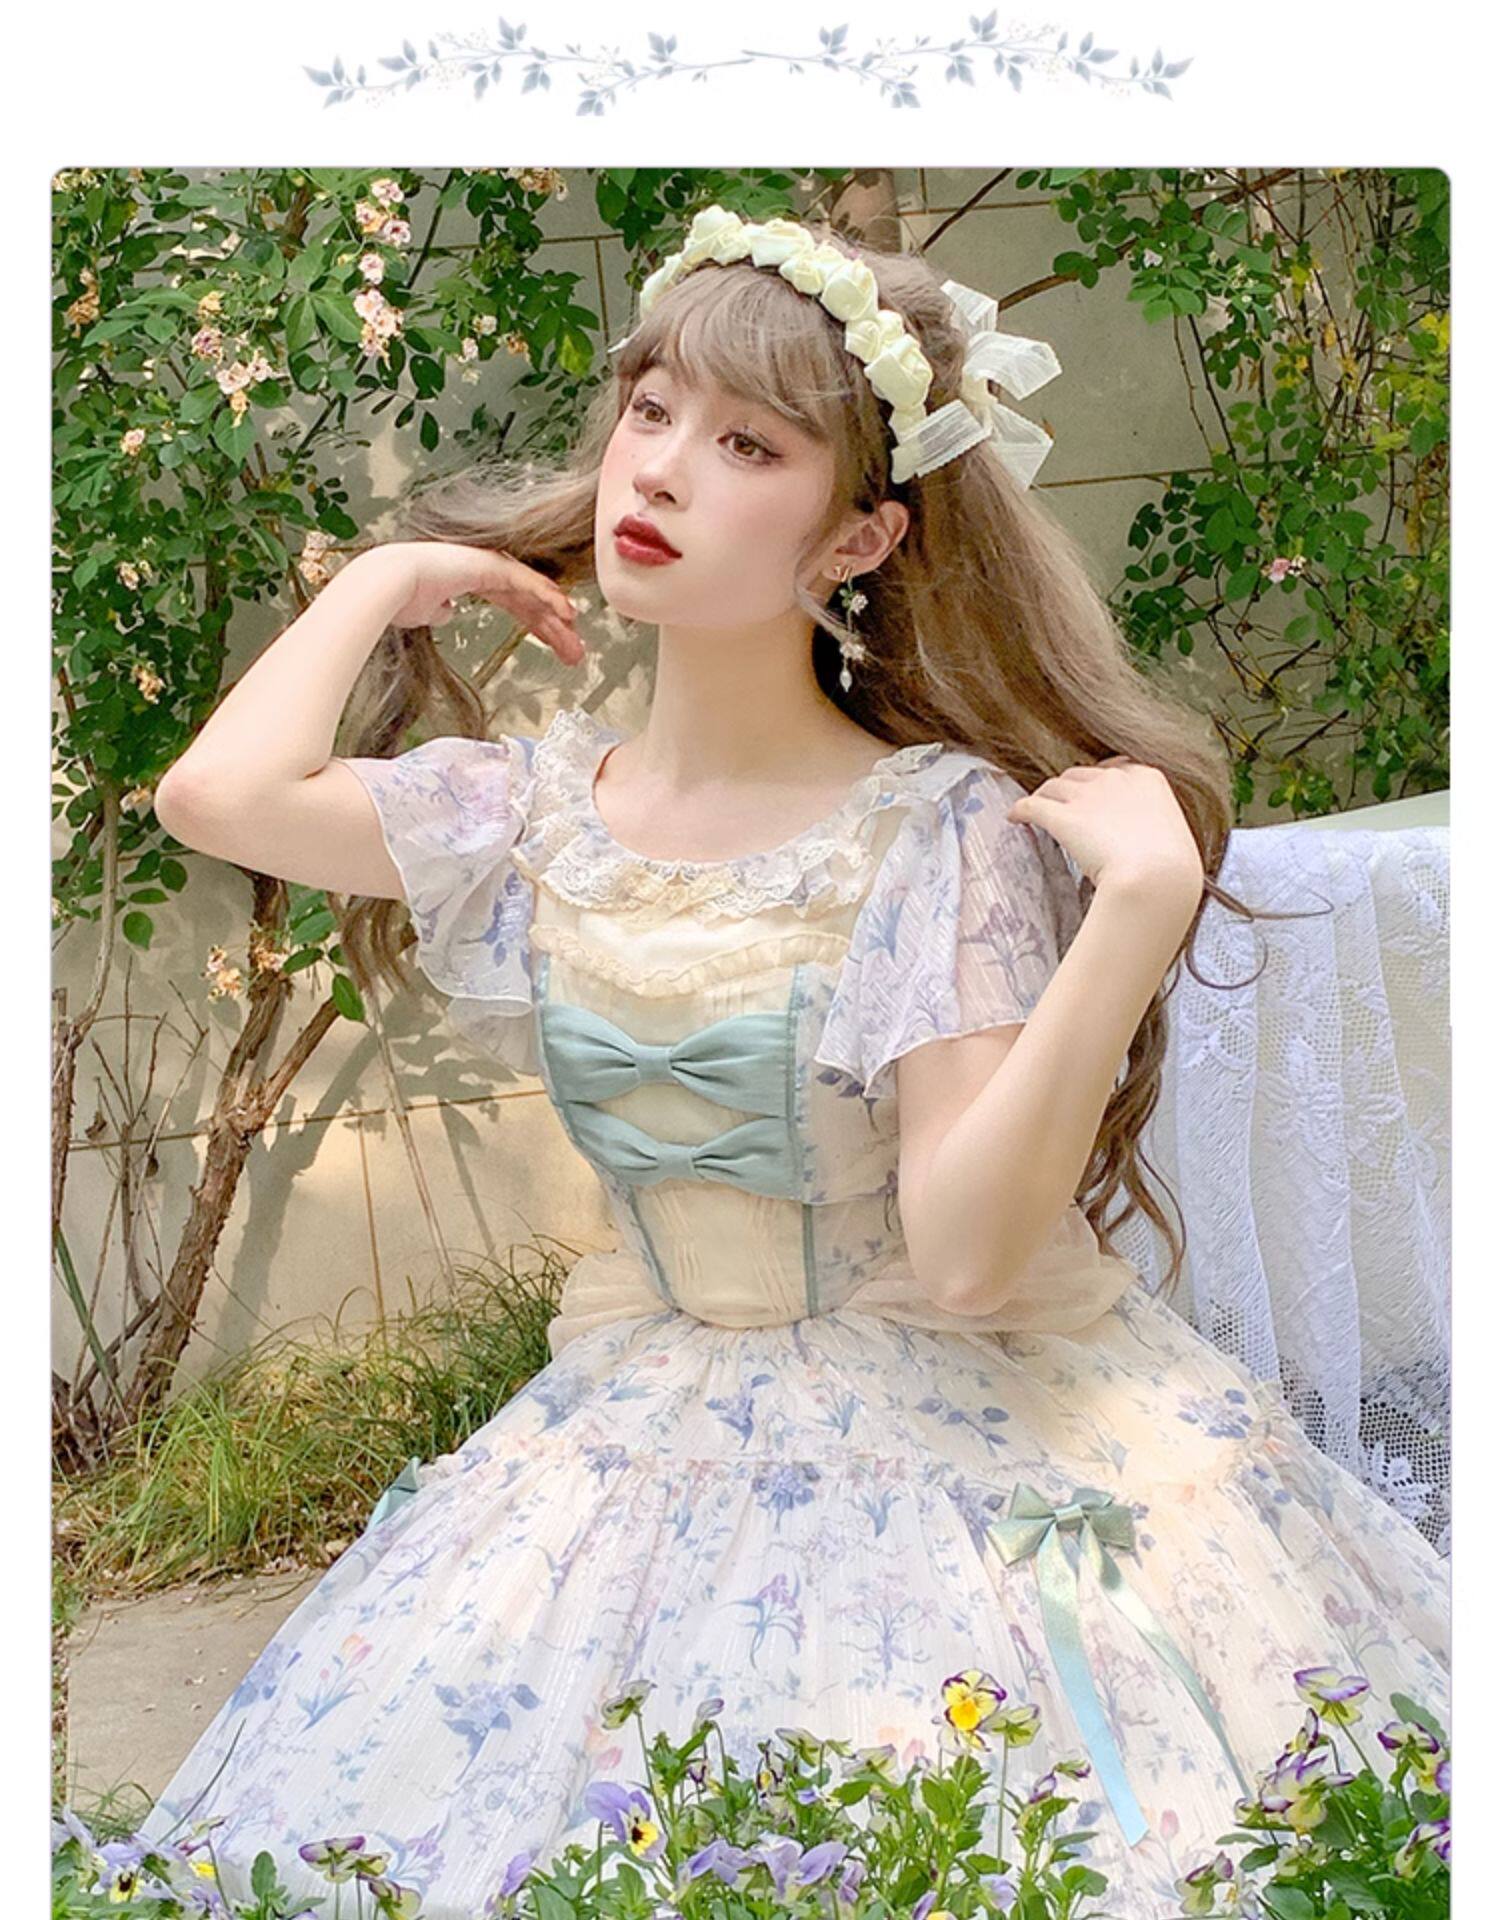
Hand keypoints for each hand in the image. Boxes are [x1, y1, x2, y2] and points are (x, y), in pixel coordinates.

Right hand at [365, 540, 584, 666]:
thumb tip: (447, 610)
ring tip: (577, 645)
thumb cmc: (396, 598)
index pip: (515, 604)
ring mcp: (489, 564)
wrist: (386, 585)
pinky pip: (528, 583)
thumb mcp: (425, 611)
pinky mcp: (491, 564)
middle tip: (574, 654)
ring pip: (534, 595)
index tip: (554, 643)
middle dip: (553, 630)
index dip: (536, 624)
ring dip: (557, 621)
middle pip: (530, 603)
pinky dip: (549, 599)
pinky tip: (567, 615)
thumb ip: (440, 609)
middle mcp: (485, 569)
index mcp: (471, 579)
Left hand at [1006, 756, 1204, 900]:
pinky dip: (1021, 809)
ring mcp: (1087, 796)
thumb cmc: (1170, 869)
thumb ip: (1153, 829)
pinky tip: (1014, 817)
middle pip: (1080, 774)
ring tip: (1036, 808)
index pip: (1115, 769)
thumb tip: (1144, 846)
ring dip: (1044, 796)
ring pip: (1054, 786)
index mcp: (1147, 779)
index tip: (1094, 792)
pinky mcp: (1062, 816)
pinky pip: (1032, 805)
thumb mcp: (1171, 838)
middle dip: (1069, 788)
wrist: (1156, 878)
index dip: (1099, 782)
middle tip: (1063, 805)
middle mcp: (1115, 779)